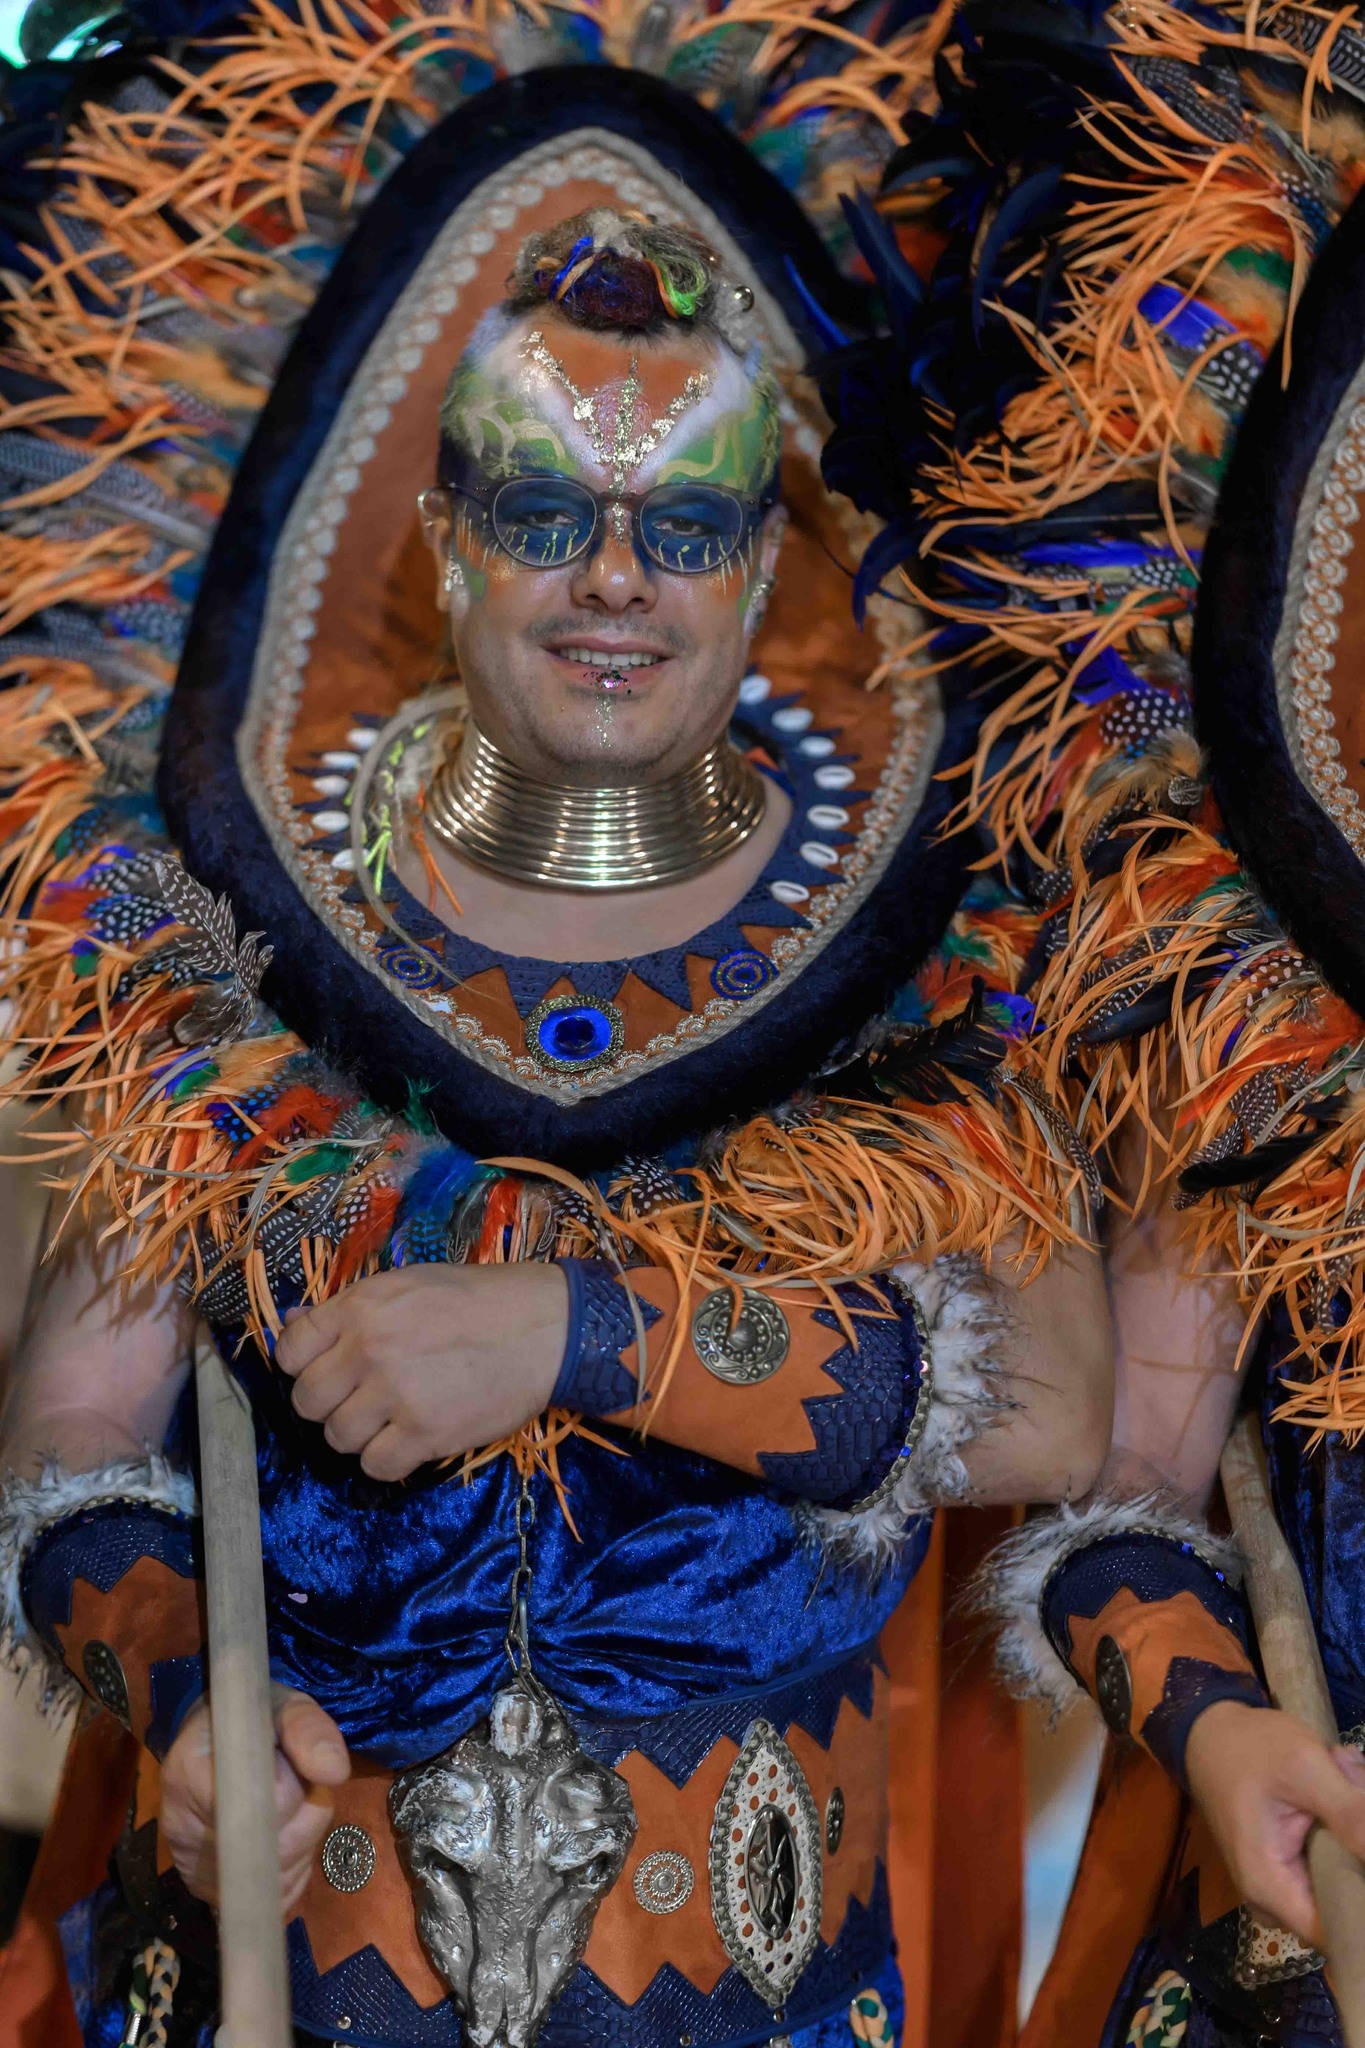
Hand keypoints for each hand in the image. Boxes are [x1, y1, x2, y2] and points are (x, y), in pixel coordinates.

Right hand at [160, 1686, 350, 1912]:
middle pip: (272, 1847)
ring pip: (277, 1877)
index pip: (254, 1803)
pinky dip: (291, 1871)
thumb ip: (309, 1730)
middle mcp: (180, 1822)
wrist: (218, 1742)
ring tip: (288, 1807)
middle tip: (296, 1783)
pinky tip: (280, 1836)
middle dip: (304, 1816)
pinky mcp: (209, 1892)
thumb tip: (335, 1771)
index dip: (291, 1789)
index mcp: (189, 1767)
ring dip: (302, 1843)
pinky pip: (271, 1898)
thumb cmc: (254, 1721)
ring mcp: (192, 1865)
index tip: (290, 1765)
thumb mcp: (285, 1707)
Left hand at [275, 1263, 569, 1480]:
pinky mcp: (424, 1434)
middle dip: (329, 1403)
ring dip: (360, 1433)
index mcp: (360, 1307)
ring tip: (392, 1417)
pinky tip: (409, 1439)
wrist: (543, 1327)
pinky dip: (388, 1459)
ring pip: (338, 1437)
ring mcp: (395, 1395)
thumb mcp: (405, 1285)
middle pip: (307, 1401)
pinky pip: (375, 1466)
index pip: (288, 1351)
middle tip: (361, 1397)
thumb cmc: (475, 1300)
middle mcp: (369, 1350)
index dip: (302, 1364)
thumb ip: (347, 1308)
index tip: (327, 1368)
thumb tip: (292, 1322)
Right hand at [1185, 1700, 1364, 1944]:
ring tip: (1345, 1784)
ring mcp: (1280, 1890)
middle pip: (1345, 1908)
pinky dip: (1343, 1838)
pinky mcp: (1287, 1873)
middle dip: (1359, 1857)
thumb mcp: (1304, 1768)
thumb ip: (1351, 1814)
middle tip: (1355, 1794)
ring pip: (1342, 1886)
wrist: (1210, 1734)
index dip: (1364, 1906)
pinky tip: (1337, 1795)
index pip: (1341, 1937)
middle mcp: (1272, 1903)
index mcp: (1269, 1889)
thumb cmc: (1249, 1750)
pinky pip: (1330, 1873)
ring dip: (1354, 1842)